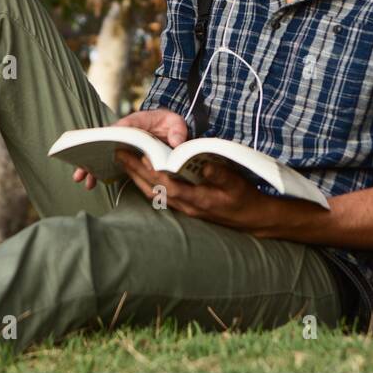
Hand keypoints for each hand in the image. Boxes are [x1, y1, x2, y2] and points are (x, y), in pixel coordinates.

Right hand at [71, 108, 190, 190]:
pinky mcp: (124, 153)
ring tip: (84, 181)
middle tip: (83, 169)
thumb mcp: (176, 123)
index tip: (105, 144)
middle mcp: (125, 132)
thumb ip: (177, 130)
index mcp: (137, 122)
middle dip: (93, 155)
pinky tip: (93, 183)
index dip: (114, 135)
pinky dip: (101, 171)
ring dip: (92, 166)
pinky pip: (109, 162)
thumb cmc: (169, 123)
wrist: (167, 125)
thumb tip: (176, 143)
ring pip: (104, 154)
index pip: (123, 126)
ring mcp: (122, 144)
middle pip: (105, 142)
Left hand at [114, 151, 278, 235]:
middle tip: (120, 154)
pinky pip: (160, 196)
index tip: (141, 155)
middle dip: (135, 172)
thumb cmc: (245, 199)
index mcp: (198, 200)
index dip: (154, 171)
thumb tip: (202, 166)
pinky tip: (141, 175)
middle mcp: (187, 206)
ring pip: (153, 194)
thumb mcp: (236, 183)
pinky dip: (147, 184)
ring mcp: (185, 208)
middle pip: (154, 190)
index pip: (168, 185)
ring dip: (137, 178)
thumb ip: (219, 174)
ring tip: (124, 162)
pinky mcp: (185, 207)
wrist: (252, 218)